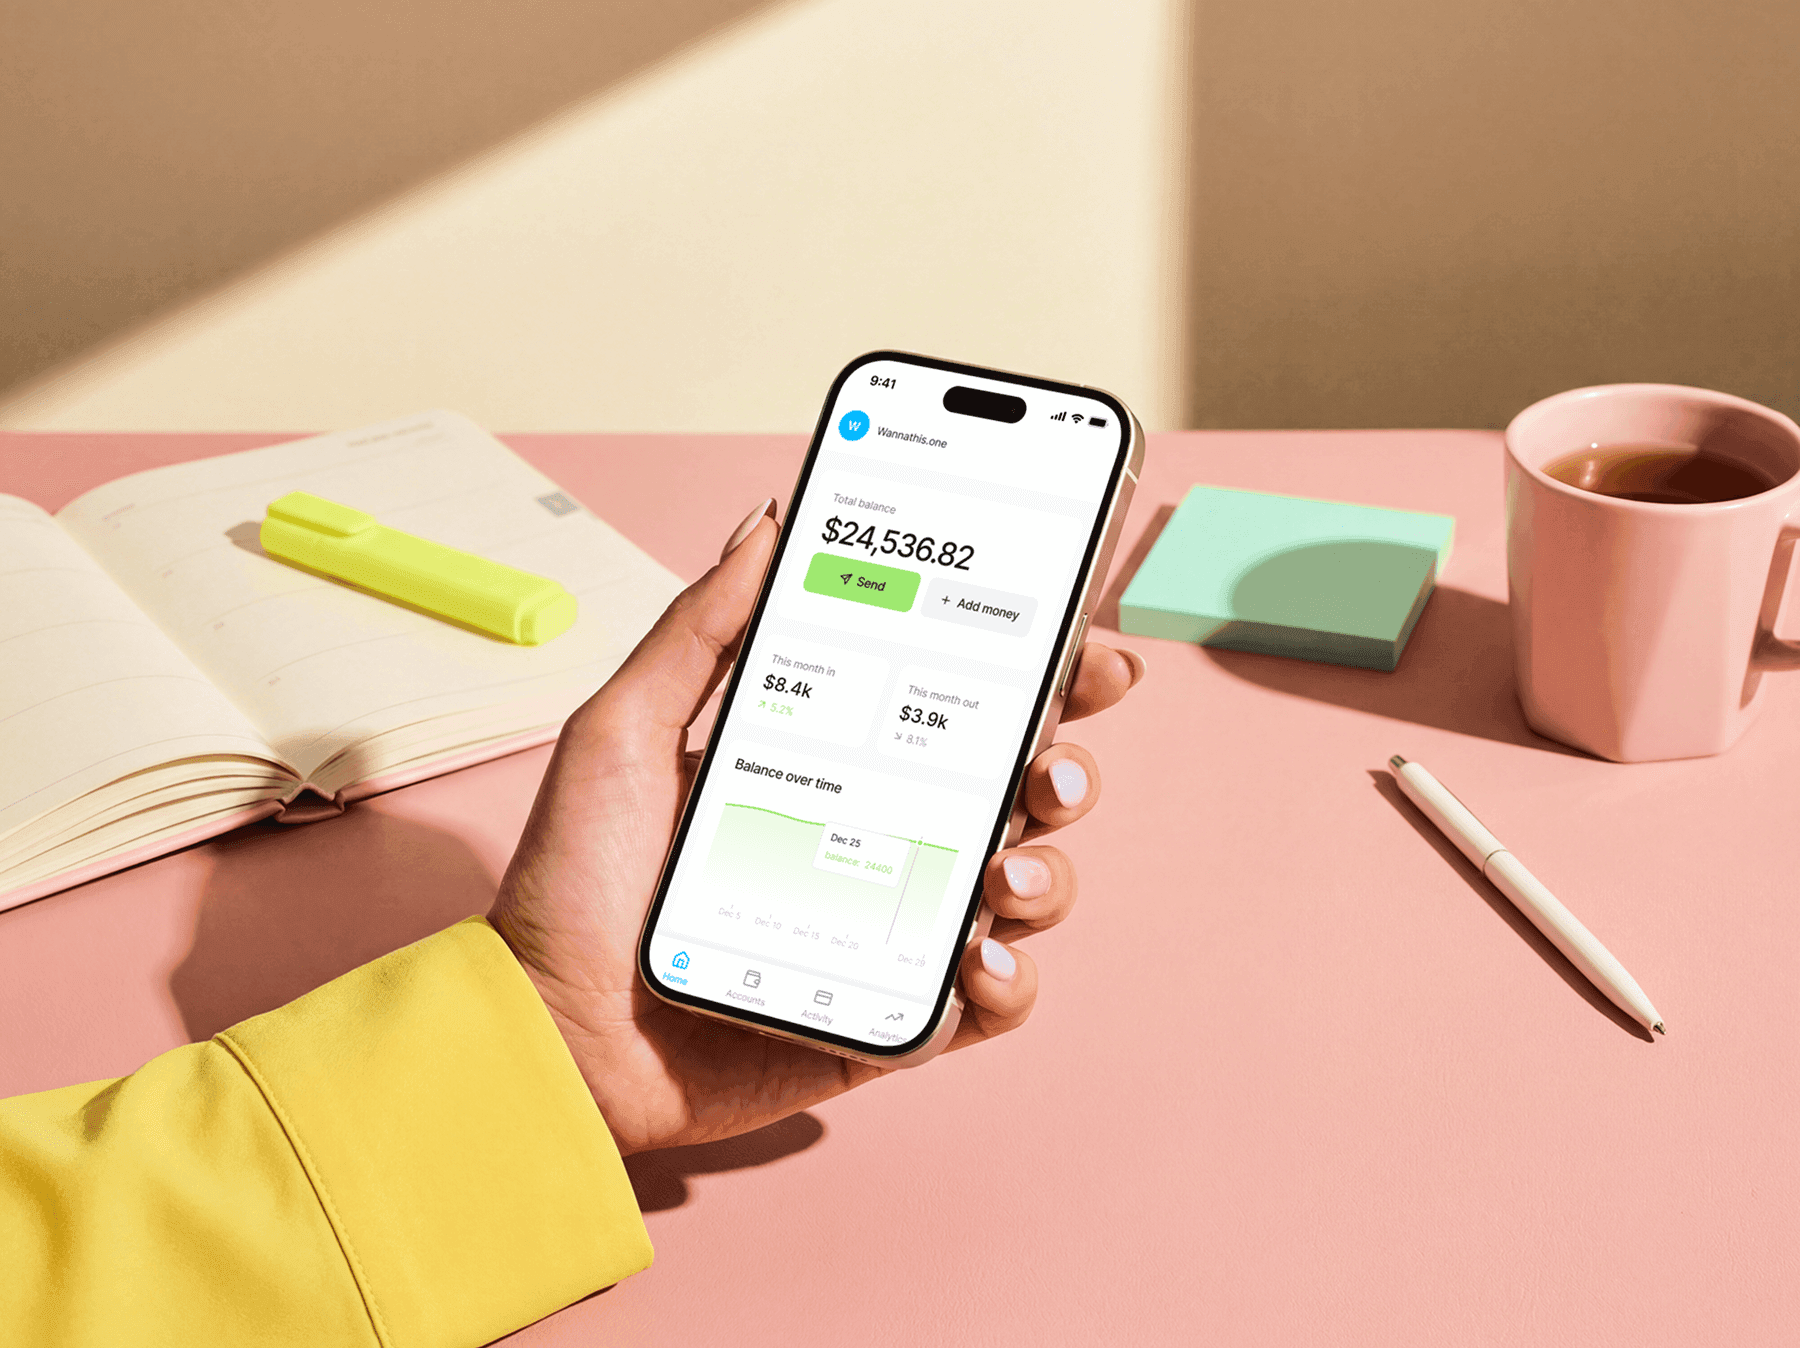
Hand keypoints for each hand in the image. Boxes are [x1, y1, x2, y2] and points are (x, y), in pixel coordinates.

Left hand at [489, 502, 1144, 1153]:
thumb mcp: (626, 730)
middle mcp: (880, 839)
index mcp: (835, 761)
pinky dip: (1010, 982)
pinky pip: (989, 1001)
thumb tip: (768, 522)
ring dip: (1047, 870)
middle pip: (1015, 788)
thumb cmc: (576, 879)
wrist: (551, 1030)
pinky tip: (977, 960)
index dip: (1035, 669)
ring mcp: (894, 930)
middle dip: (1065, 764)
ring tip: (1002, 871)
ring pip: (1025, 887)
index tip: (1079, 639)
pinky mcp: (891, 1017)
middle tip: (1048, 760)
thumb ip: (701, 629)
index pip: (958, 702)